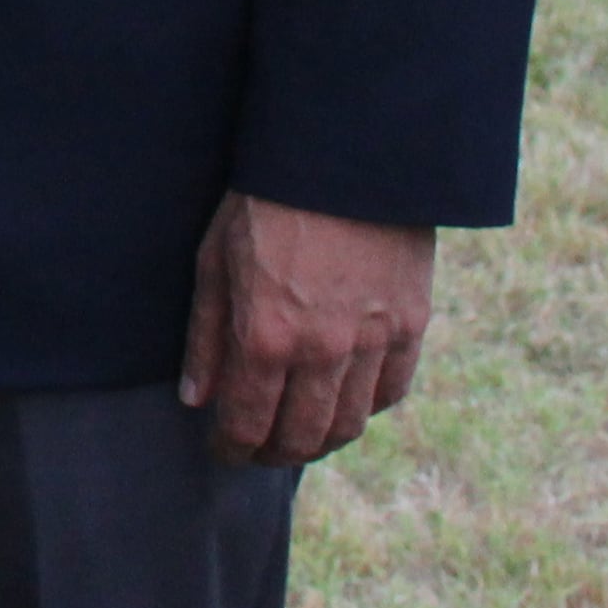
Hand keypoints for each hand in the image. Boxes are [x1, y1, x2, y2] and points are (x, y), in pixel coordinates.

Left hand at [175, 190, 432, 465]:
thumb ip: (205, 335)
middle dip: (272, 453)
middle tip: (257, 449)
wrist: (343, 154)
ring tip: (298, 434)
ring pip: (348, 425)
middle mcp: (322, 351)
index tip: (222, 449)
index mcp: (265, 336)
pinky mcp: (411, 324)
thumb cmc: (264, 199)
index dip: (231, 448)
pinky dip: (365, 408)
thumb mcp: (215, 258)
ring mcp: (372, 341)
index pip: (247, 425)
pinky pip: (390, 392)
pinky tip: (343, 401)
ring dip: (320, 440)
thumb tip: (196, 398)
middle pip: (301, 438)